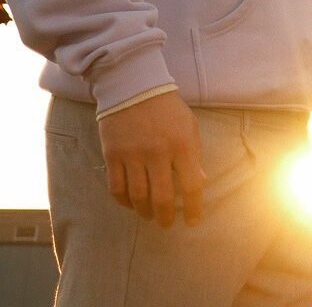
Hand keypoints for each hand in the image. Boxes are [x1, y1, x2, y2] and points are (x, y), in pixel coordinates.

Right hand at [96, 91, 204, 227]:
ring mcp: (133, 155)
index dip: (194, 208)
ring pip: (138, 197)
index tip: (193, 220)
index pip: (192, 186)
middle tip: (166, 224)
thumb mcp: (189, 128)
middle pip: (163, 198)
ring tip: (149, 215)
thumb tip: (198, 184)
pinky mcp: (113, 155)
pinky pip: (117, 188)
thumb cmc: (168, 109)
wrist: (134, 87)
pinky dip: (124, 201)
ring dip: (144, 211)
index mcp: (183, 145)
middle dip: (166, 217)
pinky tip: (130, 204)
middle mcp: (158, 153)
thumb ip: (193, 156)